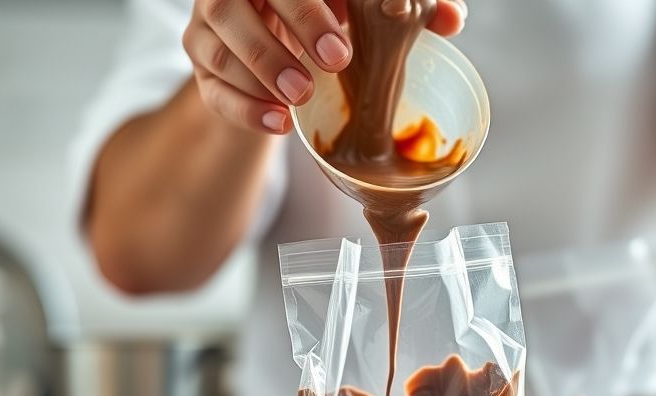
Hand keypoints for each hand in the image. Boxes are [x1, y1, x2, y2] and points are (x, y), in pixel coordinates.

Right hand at [183, 0, 466, 133]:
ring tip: (298, 102)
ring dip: (262, 74)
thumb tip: (453, 20)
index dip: (307, 12)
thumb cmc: (325, 18)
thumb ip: (405, 8)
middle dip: (282, 41)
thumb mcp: (360, 10)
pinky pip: (211, 89)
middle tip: (327, 74)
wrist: (277, 47)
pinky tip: (278, 123)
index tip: (343, 50)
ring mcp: (207, 28)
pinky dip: (244, 109)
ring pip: (220, 47)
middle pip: (234, 5)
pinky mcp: (201, 69)